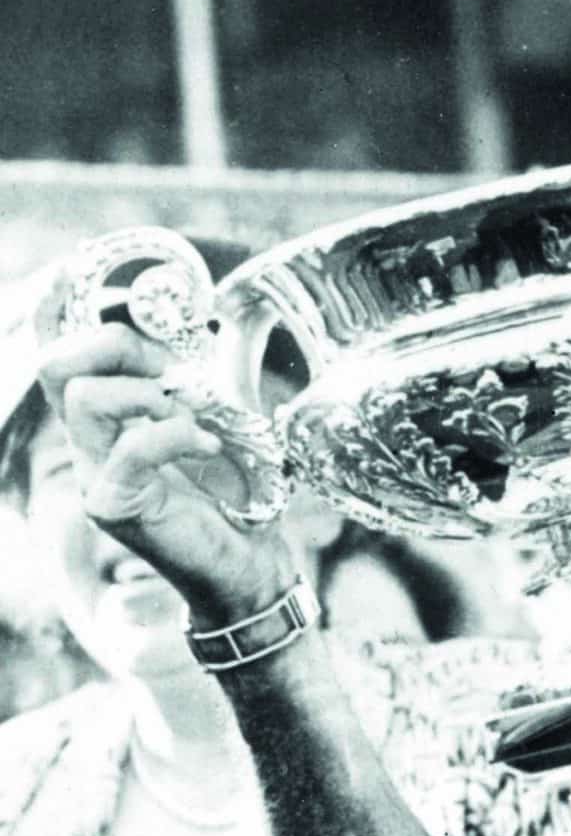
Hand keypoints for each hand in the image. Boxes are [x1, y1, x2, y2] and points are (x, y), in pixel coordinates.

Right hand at [38, 323, 295, 628]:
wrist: (249, 566)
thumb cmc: (237, 497)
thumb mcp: (222, 418)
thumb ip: (199, 377)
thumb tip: (203, 326)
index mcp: (105, 419)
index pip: (58, 355)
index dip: (56, 307)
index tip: (76, 269)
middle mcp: (87, 444)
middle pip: (57, 365)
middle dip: (114, 347)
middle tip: (171, 374)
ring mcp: (93, 475)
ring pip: (85, 398)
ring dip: (148, 395)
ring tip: (193, 420)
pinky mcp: (112, 505)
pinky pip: (130, 446)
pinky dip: (176, 435)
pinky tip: (210, 446)